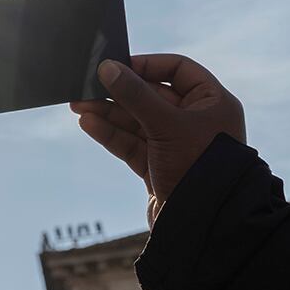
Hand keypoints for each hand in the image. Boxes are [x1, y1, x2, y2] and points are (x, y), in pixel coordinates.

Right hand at [71, 54, 245, 224]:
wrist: (201, 224)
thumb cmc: (197, 167)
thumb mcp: (166, 124)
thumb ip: (135, 95)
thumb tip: (107, 68)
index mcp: (211, 102)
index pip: (178, 70)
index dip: (147, 65)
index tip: (117, 65)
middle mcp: (196, 121)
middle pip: (152, 96)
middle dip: (119, 92)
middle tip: (86, 85)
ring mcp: (176, 145)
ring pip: (137, 121)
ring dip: (108, 113)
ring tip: (78, 105)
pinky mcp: (158, 167)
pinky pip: (132, 144)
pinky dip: (111, 134)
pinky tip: (89, 123)